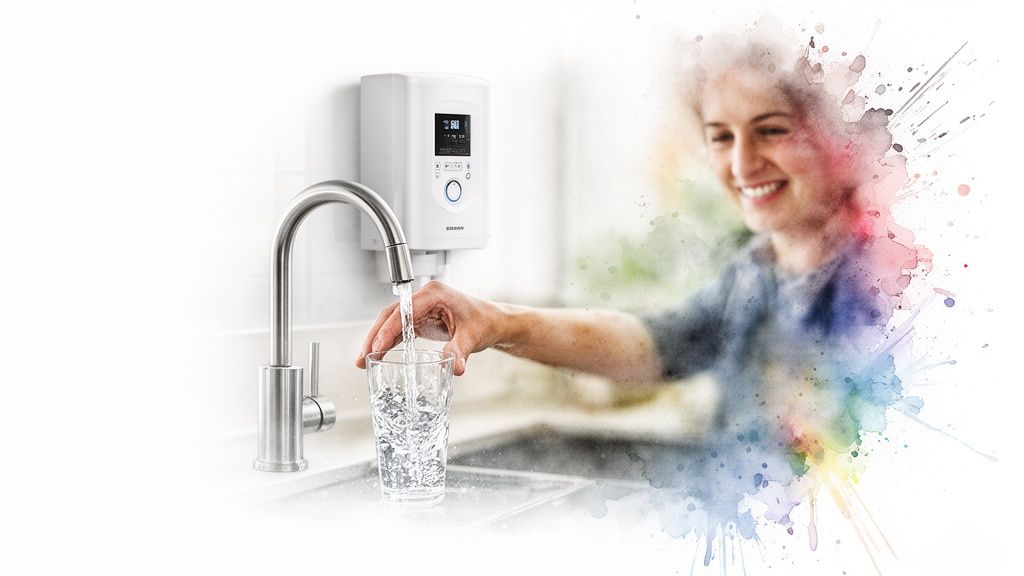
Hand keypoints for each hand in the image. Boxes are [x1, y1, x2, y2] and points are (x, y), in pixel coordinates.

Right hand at [355, 281, 502, 375]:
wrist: (493, 322)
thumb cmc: (484, 321)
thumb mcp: (472, 336)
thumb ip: (460, 351)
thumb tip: (455, 368)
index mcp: (434, 294)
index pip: (405, 311)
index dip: (389, 329)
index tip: (378, 346)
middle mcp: (424, 298)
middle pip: (391, 314)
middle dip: (375, 335)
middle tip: (363, 356)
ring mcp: (420, 308)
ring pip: (391, 322)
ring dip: (378, 340)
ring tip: (364, 360)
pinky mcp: (420, 319)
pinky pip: (399, 330)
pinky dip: (388, 342)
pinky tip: (379, 356)